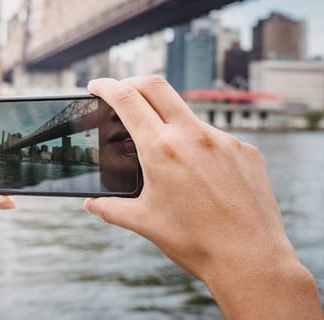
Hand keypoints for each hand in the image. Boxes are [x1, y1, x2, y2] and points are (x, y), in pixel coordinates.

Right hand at [85, 76, 320, 318]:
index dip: (107, 86)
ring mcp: (223, 140)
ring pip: (185, 113)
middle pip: (156, 85)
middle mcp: (193, 136)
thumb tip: (90, 203)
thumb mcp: (144, 223)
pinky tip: (196, 171)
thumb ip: (110, 208)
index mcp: (162, 150)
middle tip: (121, 93)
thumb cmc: (195, 243)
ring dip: (165, 117)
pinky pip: (212, 135)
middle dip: (132, 82)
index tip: (96, 85)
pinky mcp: (245, 150)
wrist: (251, 261)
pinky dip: (195, 142)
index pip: (127, 99)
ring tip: (160, 148)